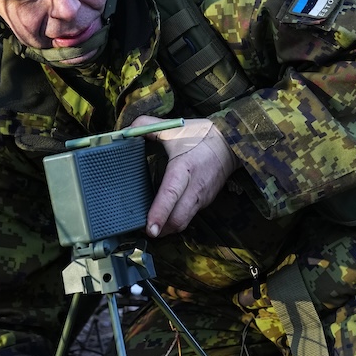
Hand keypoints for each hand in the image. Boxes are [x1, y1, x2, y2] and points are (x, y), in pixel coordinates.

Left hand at [133, 115, 238, 236]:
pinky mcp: (205, 202)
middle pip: (177, 220)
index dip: (159, 213)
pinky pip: (189, 217)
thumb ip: (146, 126)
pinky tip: (167, 213)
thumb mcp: (173, 127)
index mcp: (183, 168)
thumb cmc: (201, 136)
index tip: (149, 228)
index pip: (171, 195)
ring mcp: (201, 198)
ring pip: (183, 222)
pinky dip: (176, 219)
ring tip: (152, 225)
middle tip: (143, 229)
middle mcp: (194, 188)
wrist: (231, 144)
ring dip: (167, 228)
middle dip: (160, 230)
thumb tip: (124, 132)